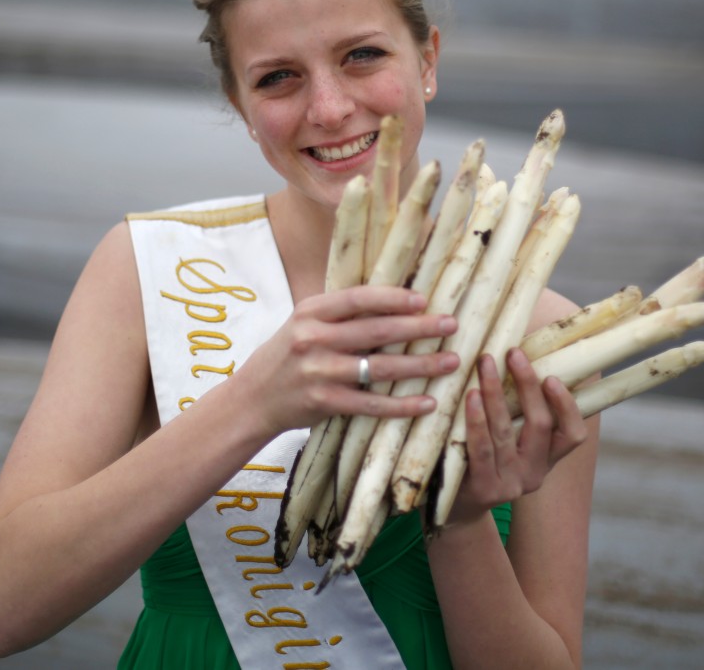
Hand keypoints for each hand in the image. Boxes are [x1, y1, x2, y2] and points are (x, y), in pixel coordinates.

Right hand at [235, 285, 458, 435]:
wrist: (251, 399)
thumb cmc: (287, 356)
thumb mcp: (305, 324)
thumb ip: (340, 313)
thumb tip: (394, 299)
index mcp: (311, 312)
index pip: (357, 298)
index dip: (392, 297)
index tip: (424, 299)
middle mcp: (313, 338)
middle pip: (376, 331)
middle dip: (419, 327)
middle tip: (451, 325)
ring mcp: (319, 372)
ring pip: (380, 368)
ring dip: (420, 365)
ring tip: (451, 362)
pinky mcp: (324, 402)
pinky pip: (371, 404)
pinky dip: (402, 405)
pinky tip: (427, 403)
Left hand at [446, 347, 589, 526]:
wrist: (454, 511)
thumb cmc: (481, 462)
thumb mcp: (509, 443)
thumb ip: (518, 414)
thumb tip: (519, 358)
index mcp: (547, 461)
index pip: (573, 435)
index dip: (567, 406)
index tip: (550, 376)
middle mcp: (534, 474)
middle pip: (540, 424)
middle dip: (527, 384)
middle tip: (513, 353)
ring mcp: (509, 484)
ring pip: (506, 431)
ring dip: (496, 393)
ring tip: (486, 364)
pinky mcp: (483, 490)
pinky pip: (480, 449)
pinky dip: (476, 420)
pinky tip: (471, 396)